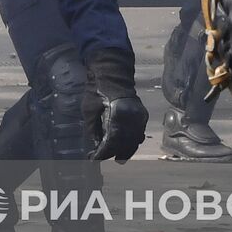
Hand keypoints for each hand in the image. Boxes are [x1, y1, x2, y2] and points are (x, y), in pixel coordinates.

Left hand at [83, 47, 147, 161]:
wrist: (112, 74)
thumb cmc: (97, 90)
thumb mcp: (89, 110)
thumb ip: (92, 129)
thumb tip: (96, 144)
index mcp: (117, 117)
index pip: (112, 142)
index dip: (103, 152)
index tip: (94, 158)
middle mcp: (131, 118)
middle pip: (125, 144)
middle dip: (114, 153)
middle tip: (103, 158)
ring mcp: (139, 116)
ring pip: (135, 140)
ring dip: (126, 150)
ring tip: (116, 156)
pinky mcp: (142, 114)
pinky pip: (139, 133)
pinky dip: (133, 141)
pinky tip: (126, 145)